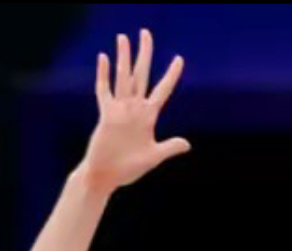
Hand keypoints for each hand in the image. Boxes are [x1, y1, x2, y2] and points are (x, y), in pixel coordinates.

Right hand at [83, 30, 187, 192]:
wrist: (106, 176)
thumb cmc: (127, 169)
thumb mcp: (153, 157)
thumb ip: (169, 148)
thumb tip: (187, 144)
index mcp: (148, 117)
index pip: (163, 90)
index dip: (171, 75)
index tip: (179, 59)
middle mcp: (134, 109)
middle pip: (141, 74)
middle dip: (144, 54)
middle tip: (145, 33)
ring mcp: (119, 109)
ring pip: (123, 77)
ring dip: (124, 57)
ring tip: (123, 38)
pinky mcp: (105, 114)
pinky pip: (104, 91)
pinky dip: (104, 75)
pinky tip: (104, 58)